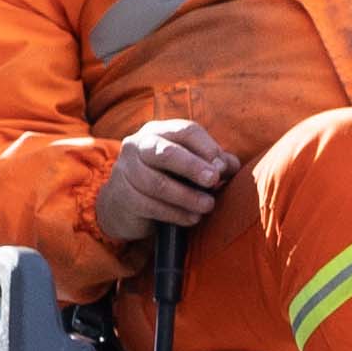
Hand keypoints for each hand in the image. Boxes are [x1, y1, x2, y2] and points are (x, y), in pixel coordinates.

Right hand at [90, 118, 233, 253]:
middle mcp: (138, 145)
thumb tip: (229, 165)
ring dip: (187, 196)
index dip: (206, 147)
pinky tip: (192, 218)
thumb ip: (213, 162)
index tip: (221, 167)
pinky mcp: (122, 195)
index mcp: (160, 131)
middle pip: (166, 153)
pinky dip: (175, 214)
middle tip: (212, 181)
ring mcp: (126, 170)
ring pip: (158, 183)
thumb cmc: (166, 178)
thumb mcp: (189, 165)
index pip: (185, 131)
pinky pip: (150, 205)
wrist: (124, 204)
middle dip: (192, 167)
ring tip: (207, 206)